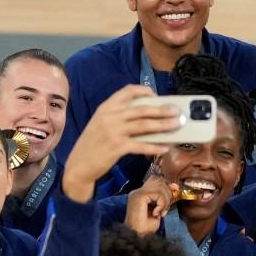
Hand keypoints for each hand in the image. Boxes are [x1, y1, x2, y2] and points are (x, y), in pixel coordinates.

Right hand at [62, 85, 177, 201]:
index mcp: (106, 107)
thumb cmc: (93, 144)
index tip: (157, 96)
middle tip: (177, 111)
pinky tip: (165, 148)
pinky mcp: (117, 147)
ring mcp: (113, 131)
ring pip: (144, 125)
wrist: (78, 164)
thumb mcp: (101, 123)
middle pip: (142, 109)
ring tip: (177, 125)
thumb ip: (119, 116)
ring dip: (163, 125)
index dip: (144, 91)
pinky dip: (155, 146)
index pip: (127, 91)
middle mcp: (110, 116)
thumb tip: (147, 116)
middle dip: (162, 110)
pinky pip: (141, 145)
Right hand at [125, 176, 173, 234]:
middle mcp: (137, 191)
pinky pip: (158, 194)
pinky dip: (162, 204)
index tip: (175, 191)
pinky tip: (157, 213)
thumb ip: (163, 199)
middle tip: (165, 208)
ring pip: (160, 186)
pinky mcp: (140, 197)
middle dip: (168, 193)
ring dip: (165, 200)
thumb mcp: (158, 211)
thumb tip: (174, 187)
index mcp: (140, 194)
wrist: (137, 238)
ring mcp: (137, 193)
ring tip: (161, 212)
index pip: (156, 180)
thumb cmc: (146, 229)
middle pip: (159, 181)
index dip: (167, 185)